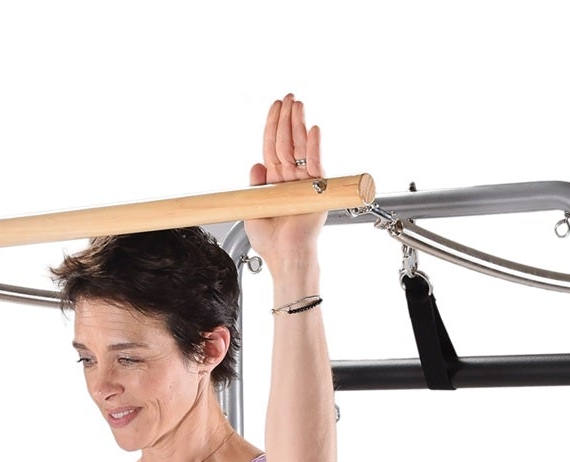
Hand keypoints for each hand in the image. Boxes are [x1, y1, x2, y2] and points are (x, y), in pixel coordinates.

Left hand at [245, 94, 324, 270]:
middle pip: (287, 142)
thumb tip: (256, 164)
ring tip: (297, 104)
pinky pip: (315, 164)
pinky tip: (313, 130)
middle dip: (286, 118)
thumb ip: (253, 186)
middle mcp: (290, 180)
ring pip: (300, 148)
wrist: (285, 257)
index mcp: (274, 182)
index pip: (272, 148)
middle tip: (288, 97)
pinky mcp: (317, 190)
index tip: (275, 107)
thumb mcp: (252, 209)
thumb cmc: (270, 242)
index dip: (272, 127)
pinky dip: (315, 147)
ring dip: (298, 125)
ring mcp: (304, 183)